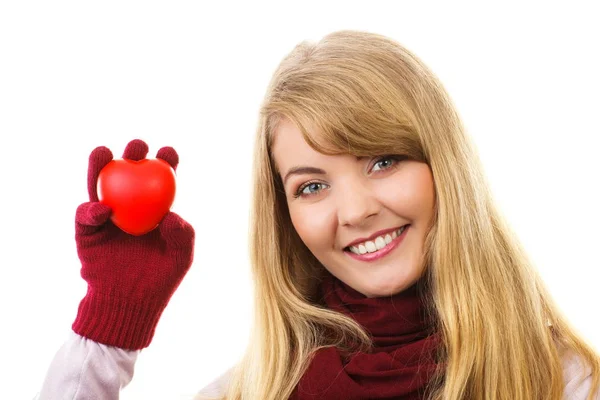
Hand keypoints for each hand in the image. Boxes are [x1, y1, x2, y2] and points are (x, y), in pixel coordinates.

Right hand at [72, 139, 194, 349]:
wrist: (129, 304)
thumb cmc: (159, 280)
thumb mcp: (180, 258)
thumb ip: (182, 235)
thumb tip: (171, 214)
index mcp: (155, 208)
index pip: (160, 179)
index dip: (165, 161)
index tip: (169, 153)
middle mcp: (130, 206)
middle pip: (129, 173)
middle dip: (133, 153)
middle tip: (137, 146)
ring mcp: (106, 216)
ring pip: (100, 185)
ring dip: (100, 166)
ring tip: (103, 152)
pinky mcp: (86, 231)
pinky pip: (86, 215)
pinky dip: (92, 210)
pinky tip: (102, 210)